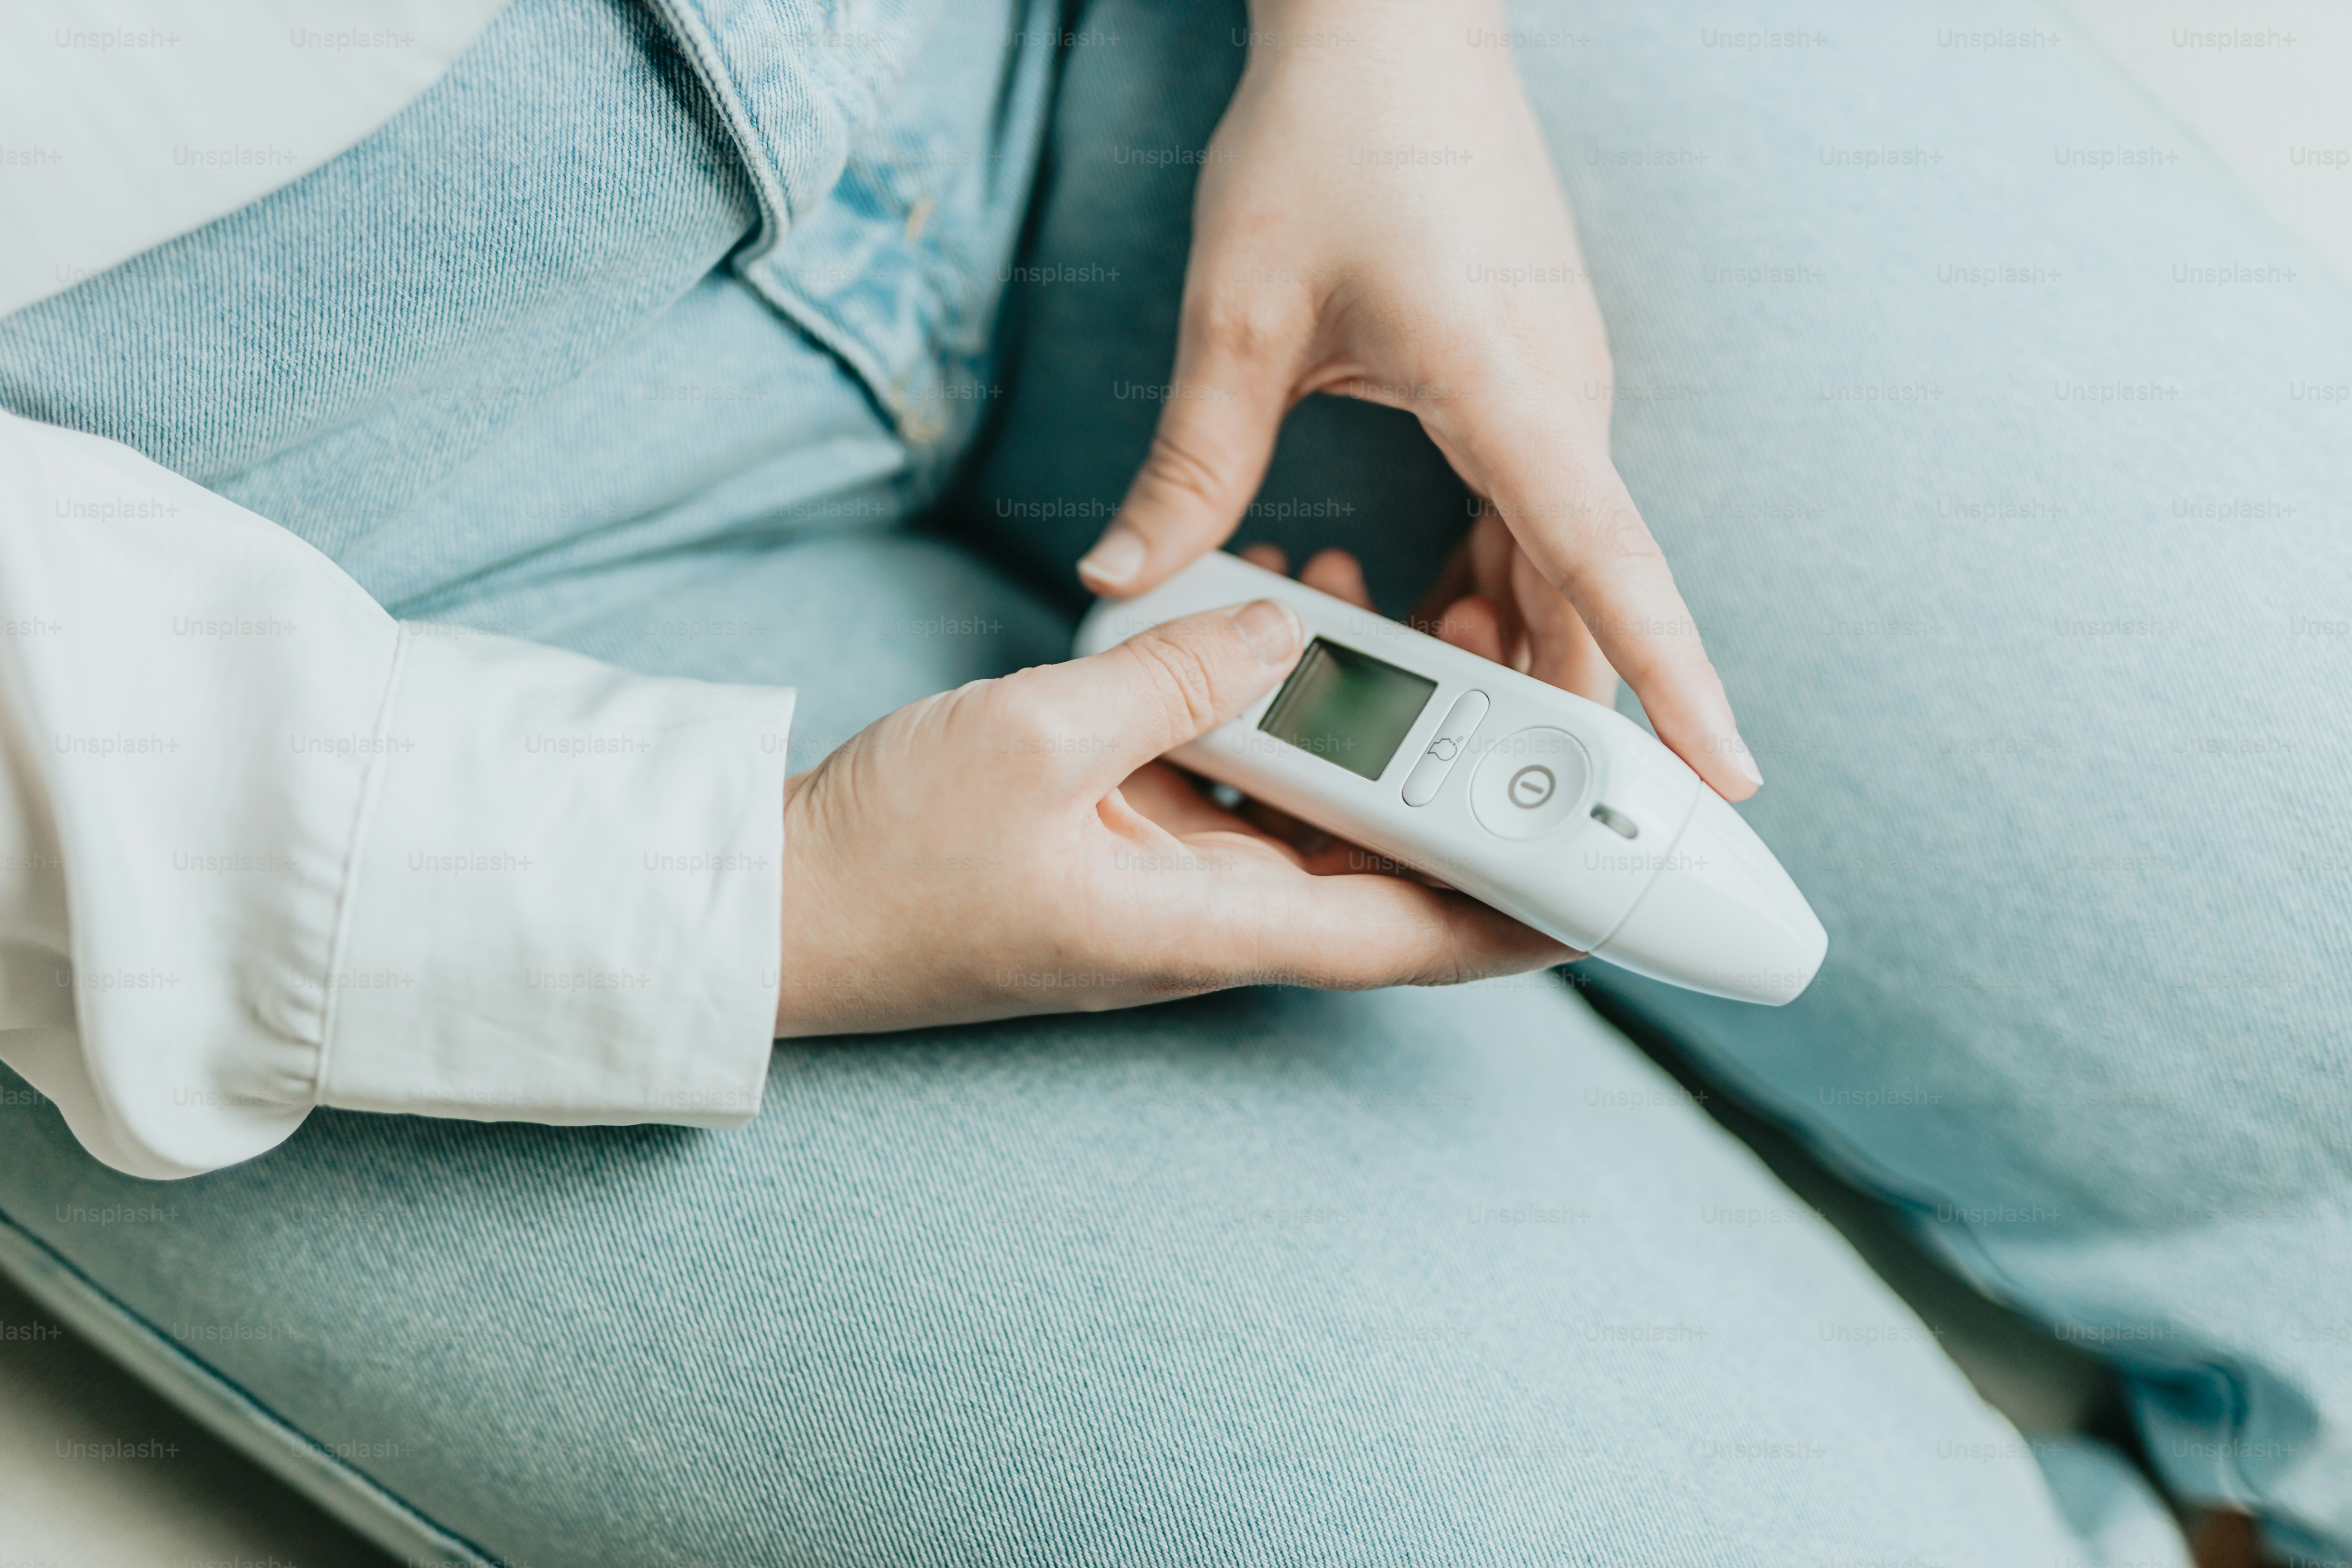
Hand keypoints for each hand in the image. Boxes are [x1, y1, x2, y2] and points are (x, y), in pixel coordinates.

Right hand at [772, 594, 1570, 1036]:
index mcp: (1207, 925)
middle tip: (1524, 681)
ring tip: (1384, 608)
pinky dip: (1272, 720)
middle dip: (1466, 786)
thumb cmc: (890, 856)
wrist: (782, 908)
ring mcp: (1175, 885)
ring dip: (1363, 731)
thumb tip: (1278, 629)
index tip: (1616, 874)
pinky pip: (1239, 788)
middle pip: (1388, 869)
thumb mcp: (1033, 740)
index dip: (1525, 910)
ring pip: (1316, 817)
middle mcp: (1213, 918)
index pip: (1412, 932)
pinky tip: (1271, 631)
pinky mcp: (1135, 847)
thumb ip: (1170, 680)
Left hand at [1074, 0, 1759, 799]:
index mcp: (1505, 383)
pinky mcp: (1532, 373)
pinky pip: (1535, 508)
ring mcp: (1558, 384)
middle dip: (1550, 699)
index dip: (1670, 676)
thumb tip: (1124, 580)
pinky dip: (1492, 576)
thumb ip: (1193, 461)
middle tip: (1489, 796)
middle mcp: (1560, 392)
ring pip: (1561, 556)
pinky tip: (1425, 612)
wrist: (1387, 20)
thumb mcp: (1238, 313)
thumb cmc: (1325, 141)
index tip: (1725, 770)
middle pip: (1590, 587)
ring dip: (1505, 637)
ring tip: (1421, 701)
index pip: (1607, 560)